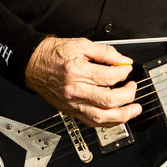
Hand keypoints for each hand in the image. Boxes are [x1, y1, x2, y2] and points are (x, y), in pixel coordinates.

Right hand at [26, 37, 140, 125]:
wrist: (32, 64)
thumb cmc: (53, 54)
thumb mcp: (80, 44)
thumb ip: (104, 52)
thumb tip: (122, 60)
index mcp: (77, 71)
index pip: (108, 77)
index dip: (123, 72)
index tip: (127, 68)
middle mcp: (74, 90)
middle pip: (108, 100)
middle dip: (127, 96)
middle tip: (133, 88)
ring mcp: (72, 104)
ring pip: (101, 117)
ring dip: (122, 116)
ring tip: (134, 110)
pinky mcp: (70, 111)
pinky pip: (91, 122)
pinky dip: (107, 122)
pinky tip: (117, 117)